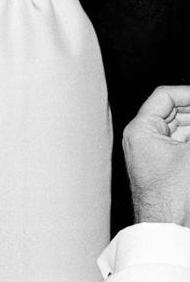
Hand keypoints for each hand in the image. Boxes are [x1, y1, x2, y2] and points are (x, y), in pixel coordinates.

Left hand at [123, 85, 189, 226]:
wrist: (168, 232)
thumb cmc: (172, 198)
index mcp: (141, 129)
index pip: (164, 97)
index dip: (188, 94)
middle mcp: (143, 138)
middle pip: (174, 112)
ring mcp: (154, 154)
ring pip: (180, 130)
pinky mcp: (166, 168)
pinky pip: (182, 146)